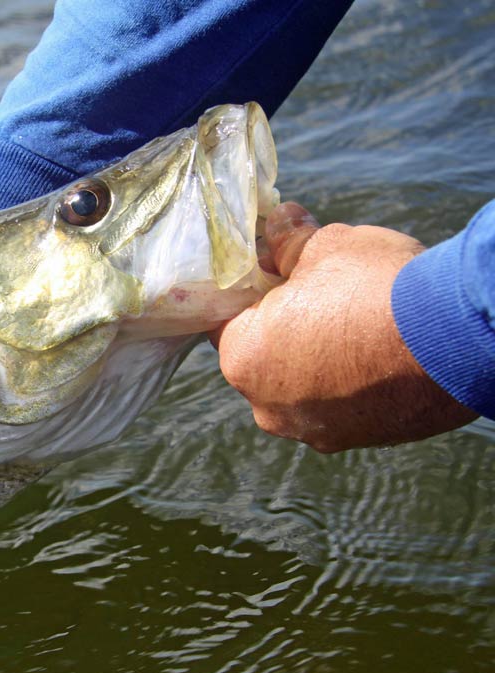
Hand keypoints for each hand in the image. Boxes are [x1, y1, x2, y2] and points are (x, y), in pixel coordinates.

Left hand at [208, 202, 476, 451]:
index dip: (250, 293)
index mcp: (243, 359)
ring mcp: (313, 431)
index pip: (225, 321)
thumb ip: (290, 241)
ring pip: (301, 387)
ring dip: (318, 359)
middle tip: (321, 294)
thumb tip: (278, 222)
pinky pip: (338, 406)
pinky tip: (378, 354)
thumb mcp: (326, 247)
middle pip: (263, 358)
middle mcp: (268, 408)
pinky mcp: (357, 440)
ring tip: (357, 323)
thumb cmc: (376, 288)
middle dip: (284, 327)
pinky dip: (350, 383)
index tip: (275, 272)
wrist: (456, 341)